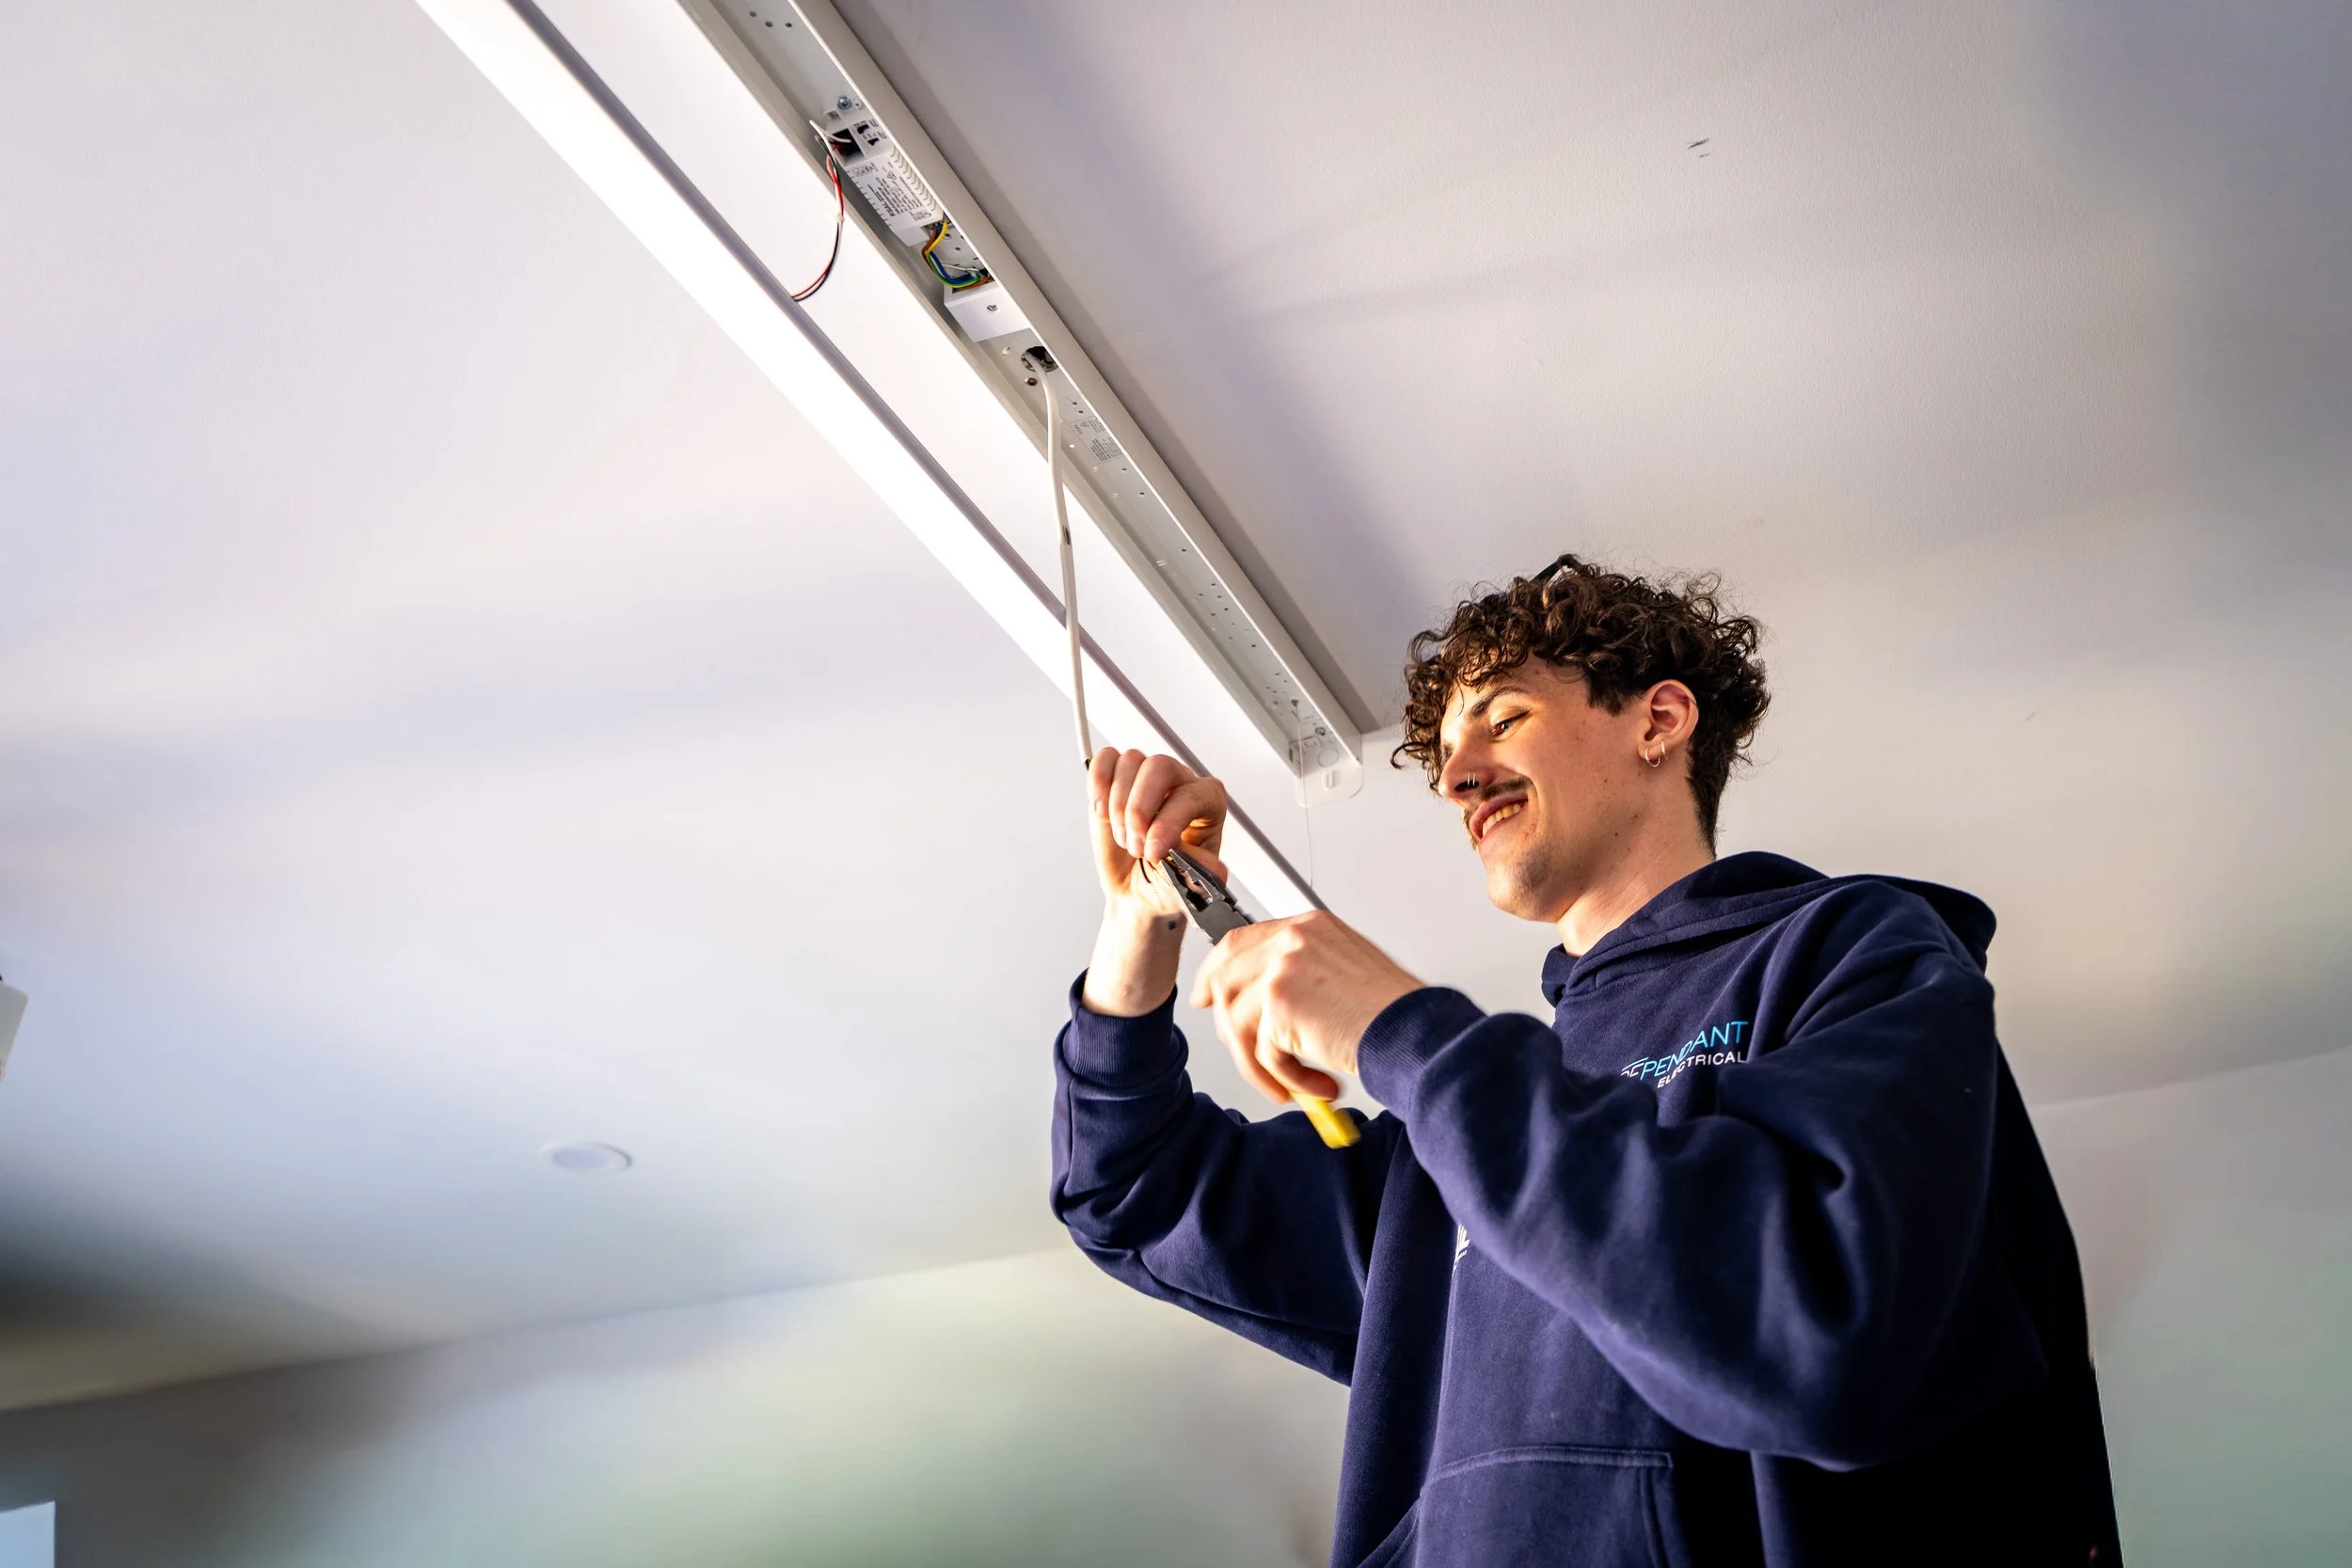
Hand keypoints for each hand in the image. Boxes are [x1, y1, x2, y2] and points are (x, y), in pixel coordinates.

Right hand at [1088, 748, 1228, 913]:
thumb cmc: (1169, 882)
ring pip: (1132, 762)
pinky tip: (1101, 811)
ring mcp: (1148, 778)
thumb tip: (1199, 860)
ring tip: (1122, 839)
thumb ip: (1196, 869)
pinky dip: (1098, 781)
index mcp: (1208, 803)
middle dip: (1139, 809)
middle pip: (1160, 767)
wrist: (1139, 890)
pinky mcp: (1117, 779)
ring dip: (1119, 805)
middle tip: (1134, 846)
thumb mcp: (1188, 884)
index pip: (1191, 795)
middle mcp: (1180, 782)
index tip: (1153, 853)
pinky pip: (1107, 759)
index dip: (1168, 823)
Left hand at [1192, 911, 1422, 1105]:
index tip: (1208, 996)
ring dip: (1262, 1064)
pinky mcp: (1279, 1005)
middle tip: (1241, 1053)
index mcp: (1310, 927)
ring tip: (1294, 1083)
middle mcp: (1293, 940)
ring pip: (1239, 1022)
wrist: (1415, 1031)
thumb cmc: (1393, 1011)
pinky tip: (1316, 1084)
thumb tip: (1262, 1006)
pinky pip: (1263, 1053)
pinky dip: (1287, 1078)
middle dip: (1226, 1023)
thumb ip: (1302, 977)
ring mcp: (1283, 968)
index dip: (1217, 971)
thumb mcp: (1346, 973)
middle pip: (1227, 977)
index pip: (1242, 940)